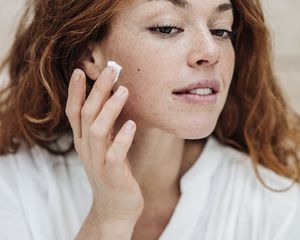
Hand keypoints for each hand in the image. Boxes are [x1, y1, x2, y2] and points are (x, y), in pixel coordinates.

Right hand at [66, 66, 143, 222]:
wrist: (115, 207)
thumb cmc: (113, 170)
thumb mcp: (104, 145)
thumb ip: (105, 125)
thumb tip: (112, 98)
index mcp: (83, 140)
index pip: (74, 111)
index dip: (75, 91)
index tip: (80, 70)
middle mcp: (86, 148)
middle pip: (86, 114)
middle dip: (96, 91)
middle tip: (110, 70)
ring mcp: (97, 162)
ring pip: (97, 130)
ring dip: (109, 109)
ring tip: (124, 91)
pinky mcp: (112, 174)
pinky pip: (114, 154)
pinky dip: (122, 139)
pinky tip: (131, 125)